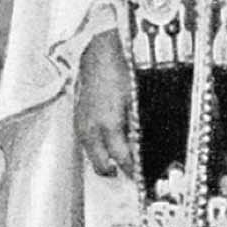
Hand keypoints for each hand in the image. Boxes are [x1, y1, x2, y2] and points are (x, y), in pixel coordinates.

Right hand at [74, 30, 133, 178]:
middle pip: (101, 165)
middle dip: (117, 170)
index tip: (143, 175)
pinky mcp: (78, 117)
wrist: (100, 51)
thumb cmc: (120, 71)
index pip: (121, 159)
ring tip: (123, 156)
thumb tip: (147, 146)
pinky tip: (110, 140)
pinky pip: (88, 141)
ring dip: (106, 158)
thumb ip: (140, 127)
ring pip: (93, 155)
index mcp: (108, 125)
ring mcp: (82, 124)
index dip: (133, 169)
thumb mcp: (138, 101)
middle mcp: (91, 129)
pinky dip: (98, 146)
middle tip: (133, 170)